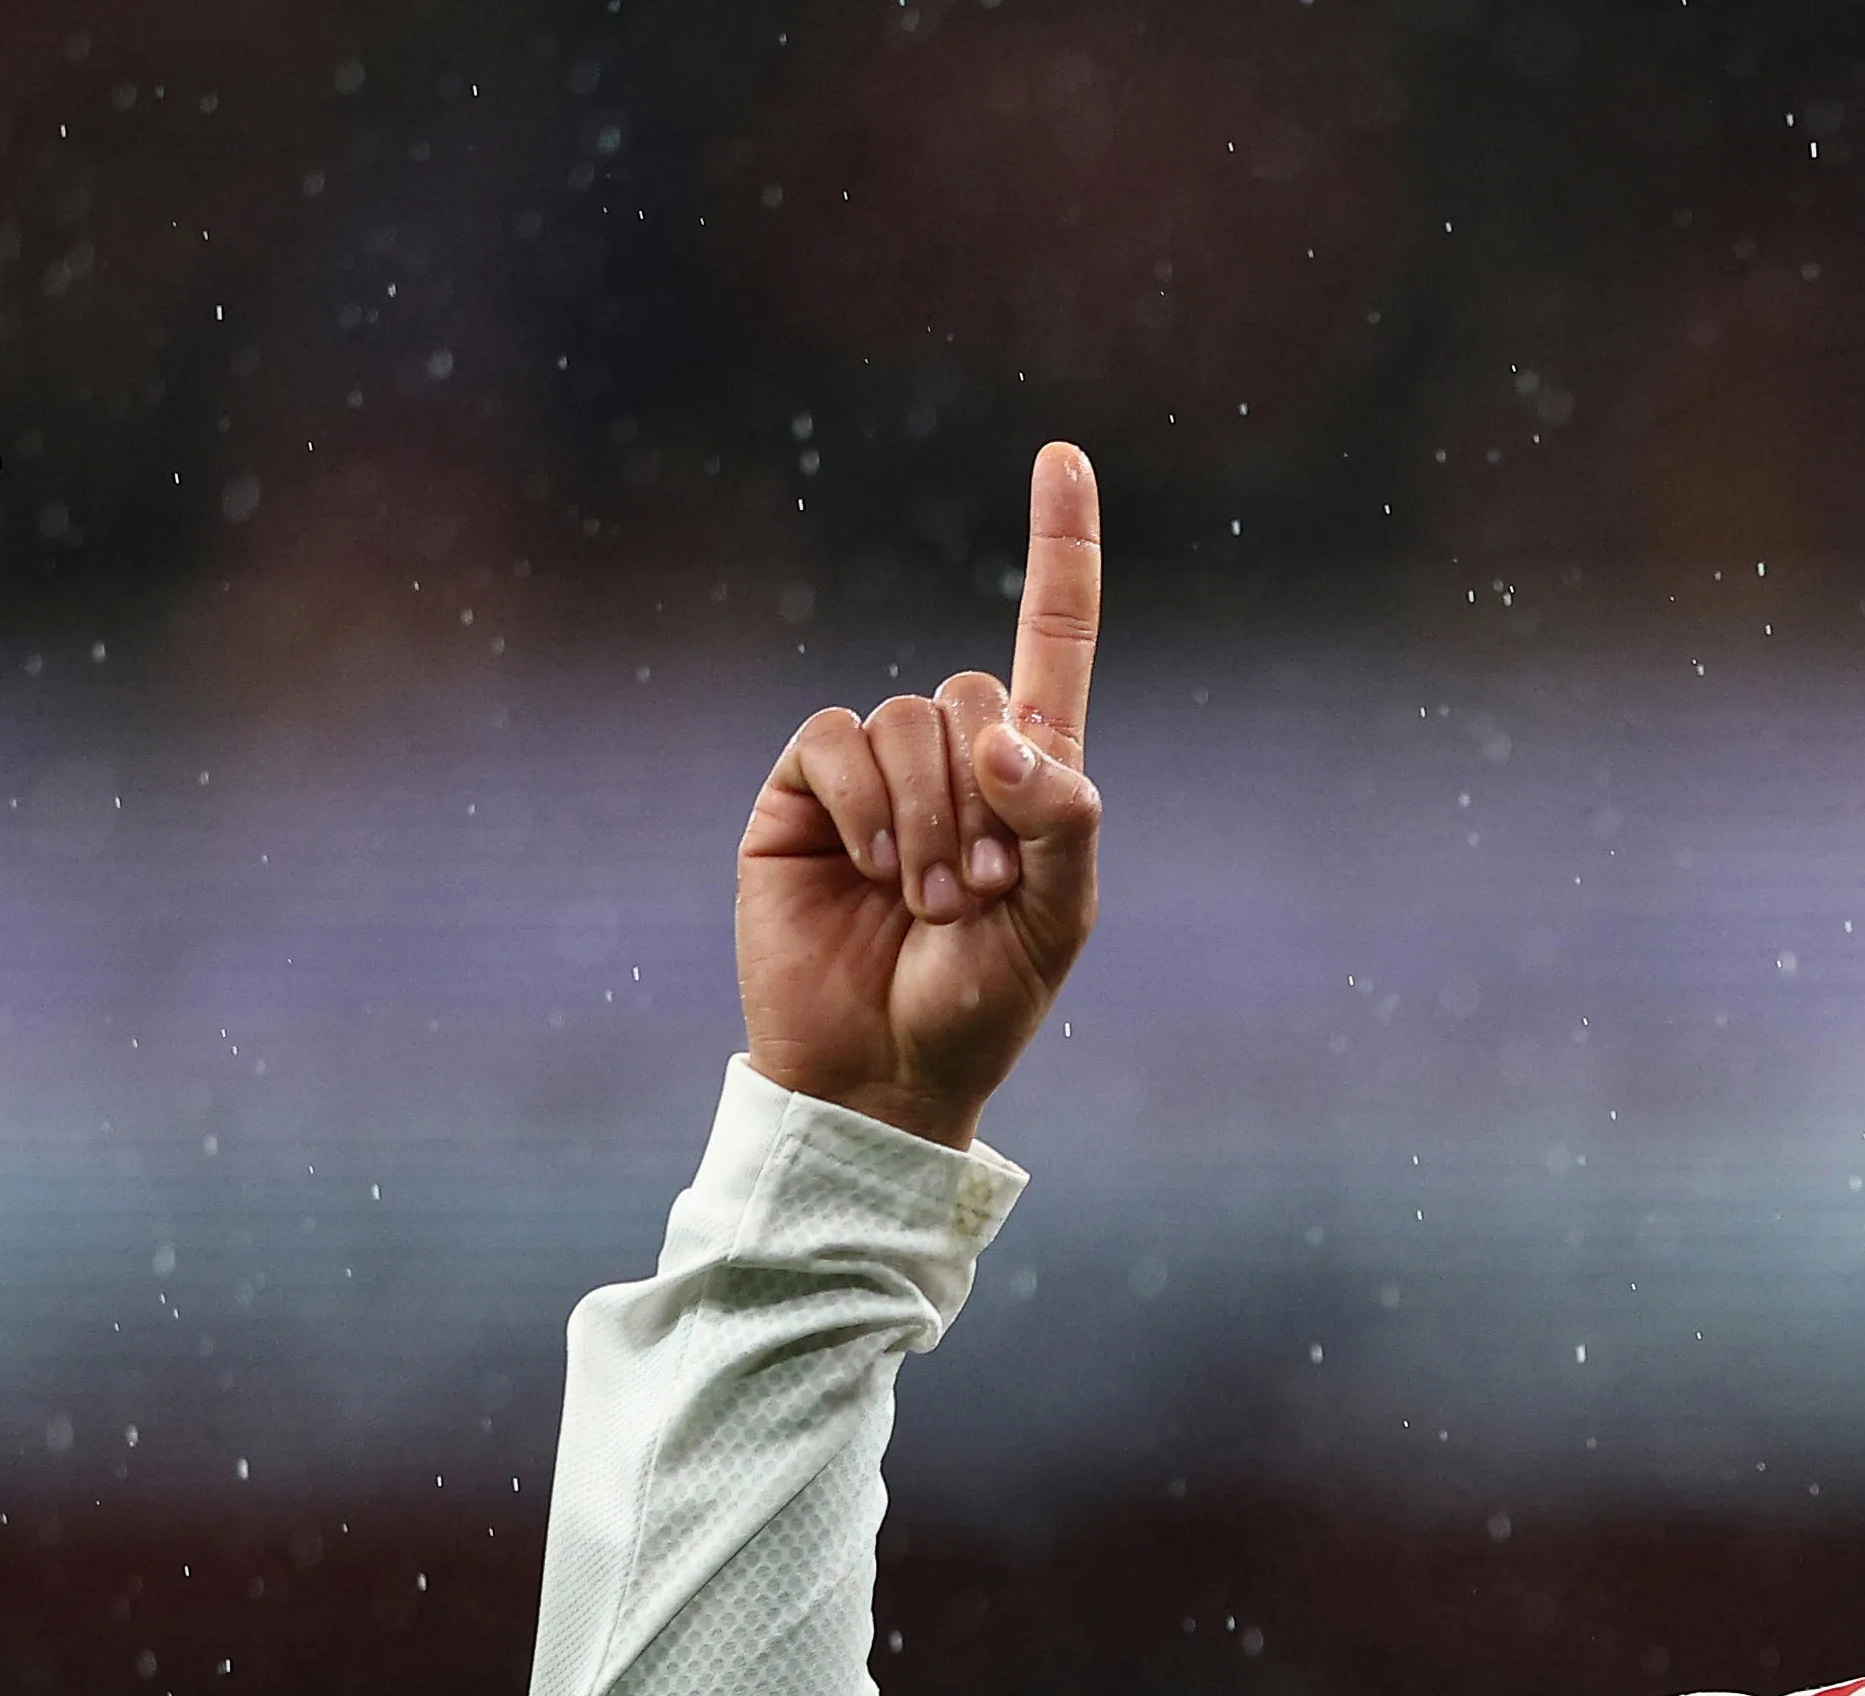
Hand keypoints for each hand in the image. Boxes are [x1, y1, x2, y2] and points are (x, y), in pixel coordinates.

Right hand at [736, 439, 1109, 1153]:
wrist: (882, 1072)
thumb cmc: (980, 1003)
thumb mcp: (1058, 920)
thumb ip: (1062, 819)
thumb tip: (1006, 734)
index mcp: (1029, 775)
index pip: (1052, 639)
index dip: (1061, 548)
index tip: (1063, 454)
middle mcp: (950, 756)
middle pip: (971, 691)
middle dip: (985, 798)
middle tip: (979, 893)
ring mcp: (872, 772)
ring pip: (906, 721)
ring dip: (927, 819)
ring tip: (926, 903)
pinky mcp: (801, 791)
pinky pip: (834, 742)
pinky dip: (863, 807)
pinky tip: (868, 872)